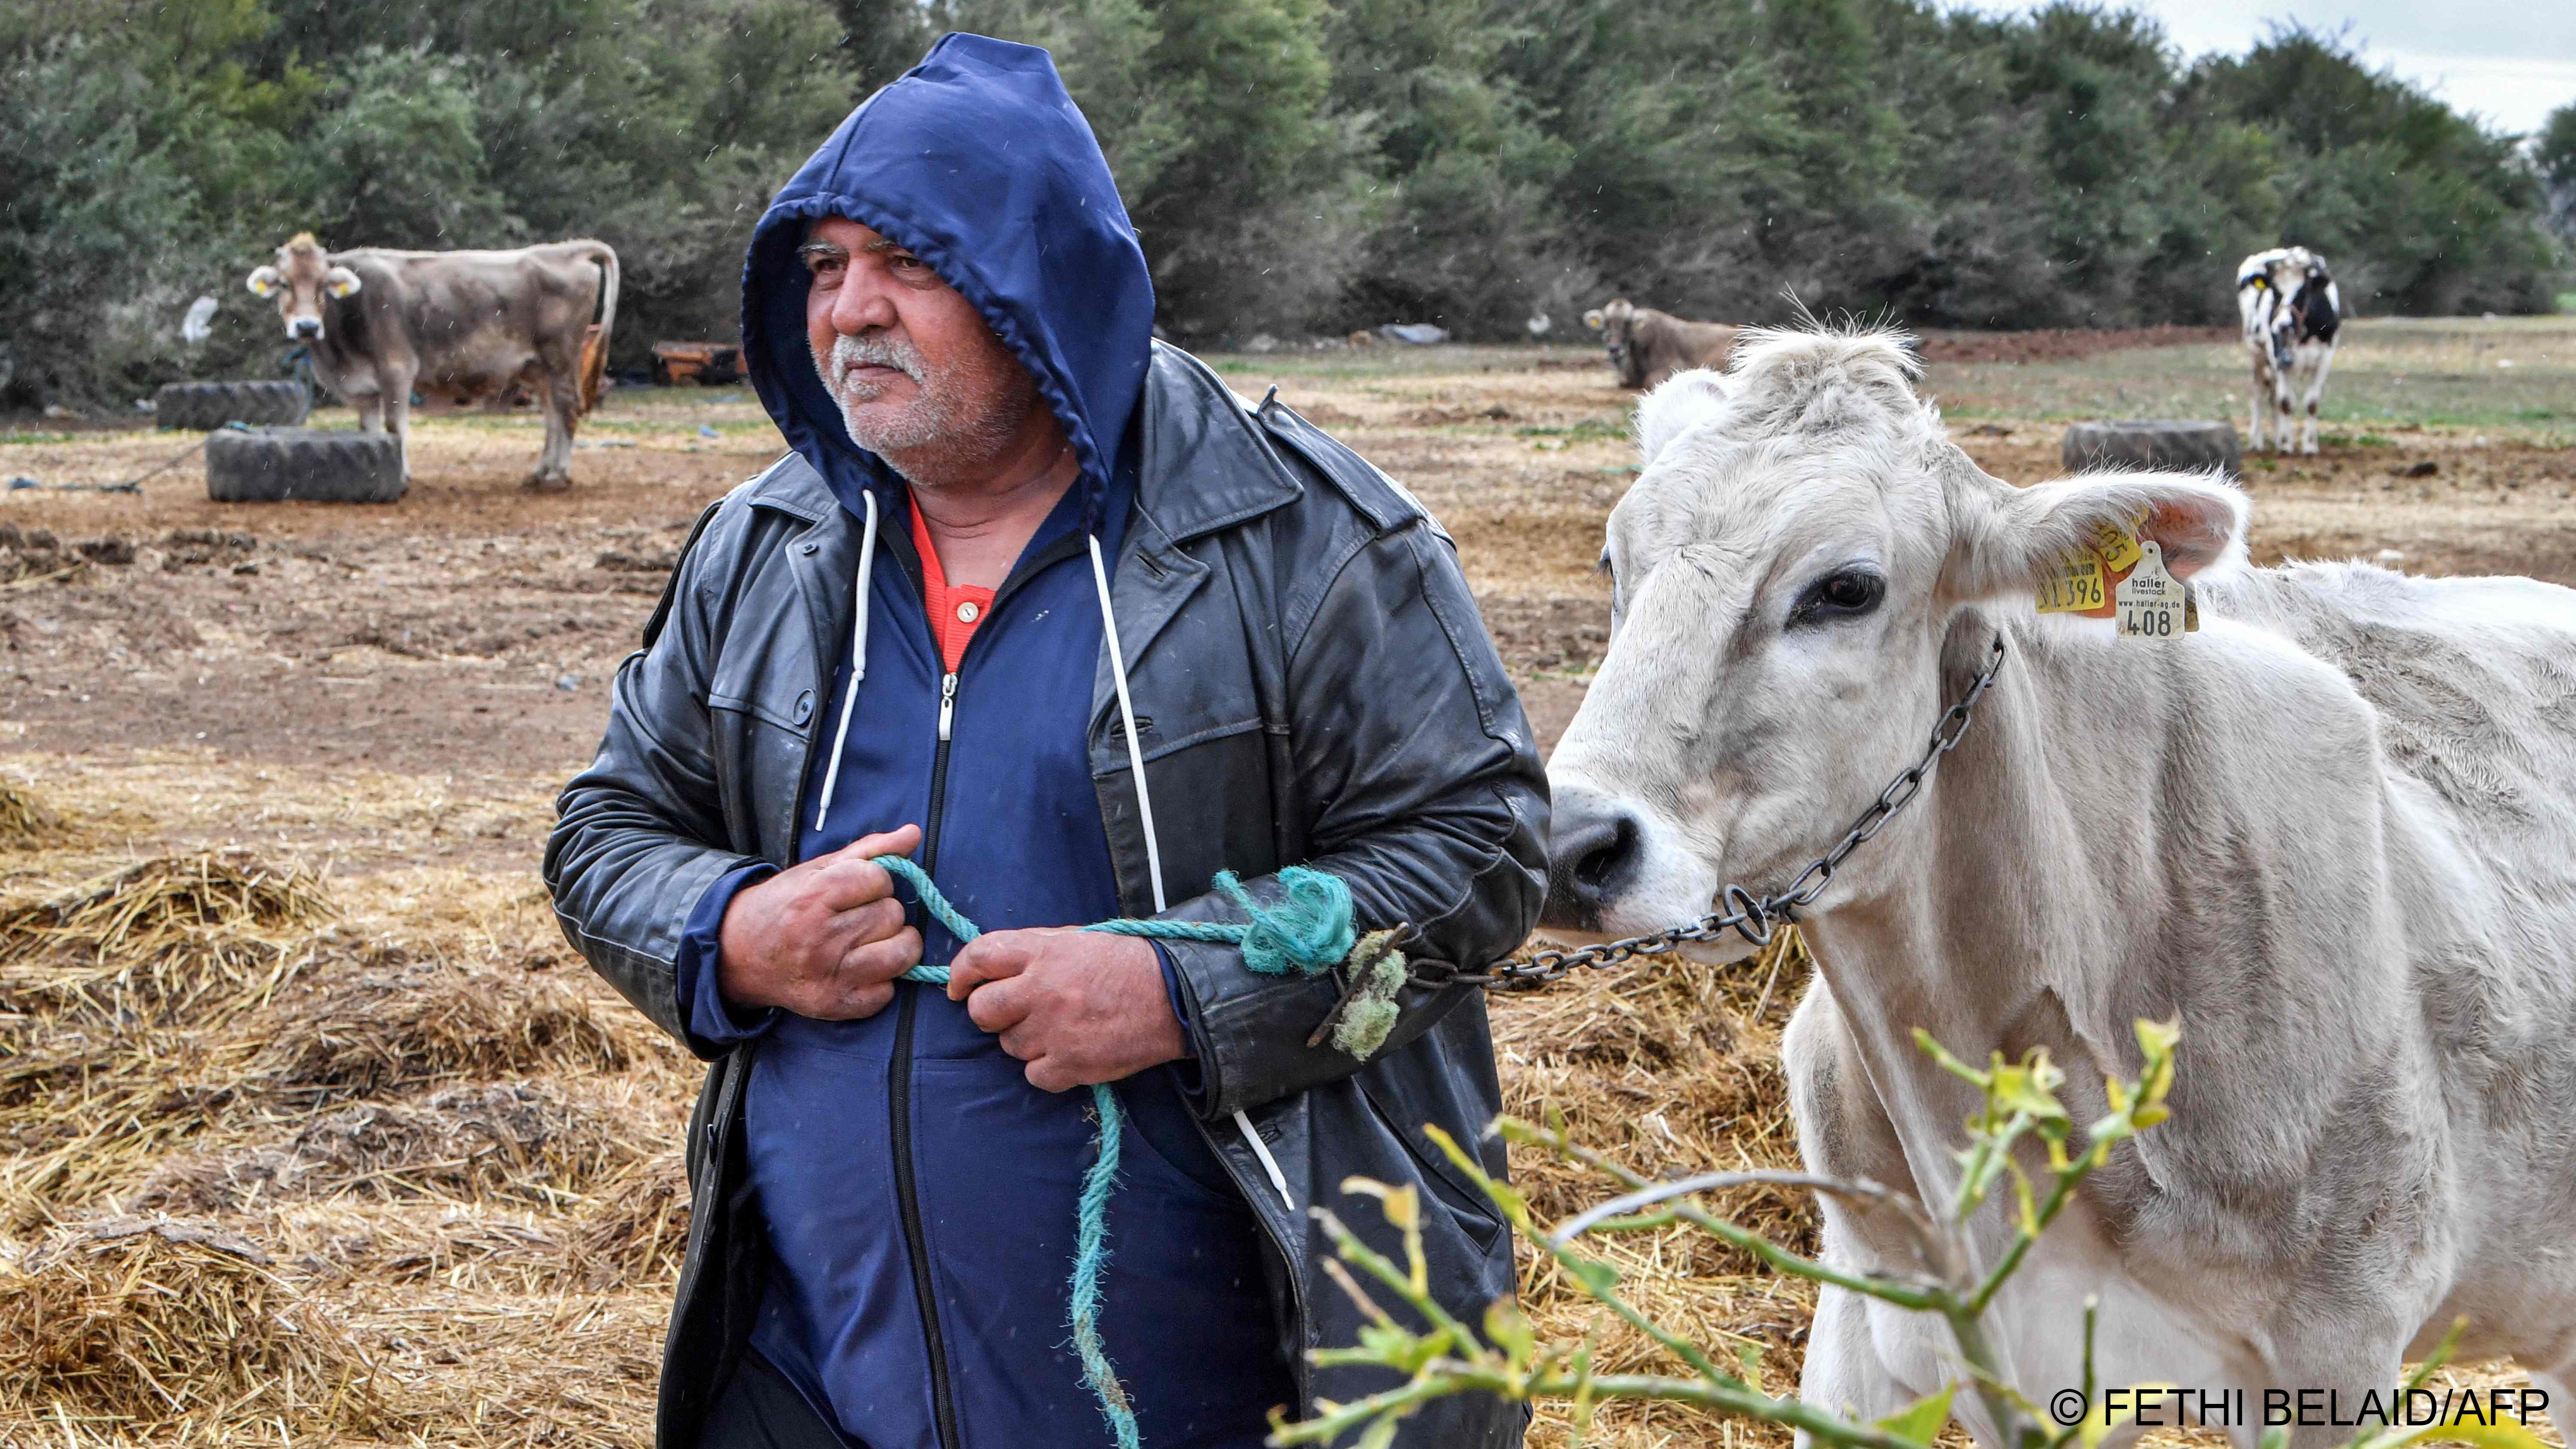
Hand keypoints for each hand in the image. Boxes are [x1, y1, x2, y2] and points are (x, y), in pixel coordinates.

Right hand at [717, 825, 922, 1018]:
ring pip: (902, 952)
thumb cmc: (786, 905)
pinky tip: (858, 967)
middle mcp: (820, 938)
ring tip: (868, 939)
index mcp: (813, 897)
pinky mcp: (836, 1004)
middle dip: (881, 911)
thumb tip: (913, 833)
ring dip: (894, 943)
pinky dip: (881, 979)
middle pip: (892, 914)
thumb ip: (870, 850)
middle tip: (854, 917)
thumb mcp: (819, 869)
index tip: (855, 889)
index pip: (879, 879)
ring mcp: (829, 976)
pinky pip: (889, 990)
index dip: (874, 881)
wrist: (740, 953)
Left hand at [945, 929, 1185, 1091]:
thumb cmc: (1124, 965)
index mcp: (1043, 952)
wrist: (1175, 997)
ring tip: (1057, 1028)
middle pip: (981, 1010)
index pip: (979, 957)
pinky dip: (1046, 1068)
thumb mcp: (1076, 940)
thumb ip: (1033, 950)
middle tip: (1009, 1013)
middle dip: (988, 1013)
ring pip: (1008, 1045)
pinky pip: (1033, 1074)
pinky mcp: (1070, 1065)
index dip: (960, 973)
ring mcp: (1055, 1030)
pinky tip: (1068, 1051)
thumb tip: (992, 968)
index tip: (959, 987)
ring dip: (1024, 1040)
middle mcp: (1042, 990)